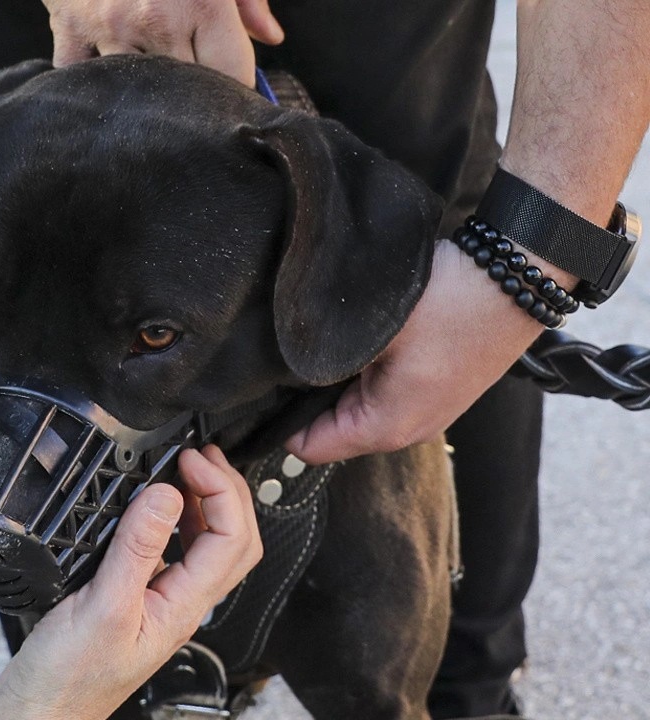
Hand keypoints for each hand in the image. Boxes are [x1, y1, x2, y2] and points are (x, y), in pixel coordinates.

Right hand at [0, 445, 261, 719]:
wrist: (44, 708)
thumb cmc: (69, 675)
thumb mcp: (102, 604)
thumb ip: (136, 549)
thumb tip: (166, 494)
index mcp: (183, 606)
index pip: (231, 539)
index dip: (220, 490)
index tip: (190, 460)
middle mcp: (182, 604)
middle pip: (235, 541)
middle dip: (227, 490)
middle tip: (199, 456)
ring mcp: (164, 602)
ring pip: (210, 546)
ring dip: (207, 502)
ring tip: (186, 471)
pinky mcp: (140, 600)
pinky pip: (178, 553)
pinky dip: (178, 519)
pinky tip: (155, 508)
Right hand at [43, 0, 283, 84]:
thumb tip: (270, 37)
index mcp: (200, 1)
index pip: (231, 76)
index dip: (235, 86)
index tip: (230, 85)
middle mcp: (155, 20)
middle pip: (186, 94)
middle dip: (194, 95)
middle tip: (194, 82)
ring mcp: (109, 29)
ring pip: (136, 93)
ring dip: (146, 93)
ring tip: (153, 71)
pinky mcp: (70, 32)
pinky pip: (81, 80)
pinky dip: (93, 83)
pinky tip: (106, 72)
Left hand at [286, 241, 546, 463]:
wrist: (521, 276)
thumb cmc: (452, 300)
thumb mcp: (371, 330)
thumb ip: (322, 360)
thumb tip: (281, 375)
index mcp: (386, 427)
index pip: (308, 446)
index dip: (278, 421)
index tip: (259, 389)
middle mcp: (407, 431)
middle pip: (332, 430)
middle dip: (307, 399)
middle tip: (289, 357)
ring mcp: (426, 413)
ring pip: (356, 409)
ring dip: (338, 383)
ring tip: (329, 345)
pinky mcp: (436, 390)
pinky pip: (382, 393)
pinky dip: (366, 372)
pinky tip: (363, 342)